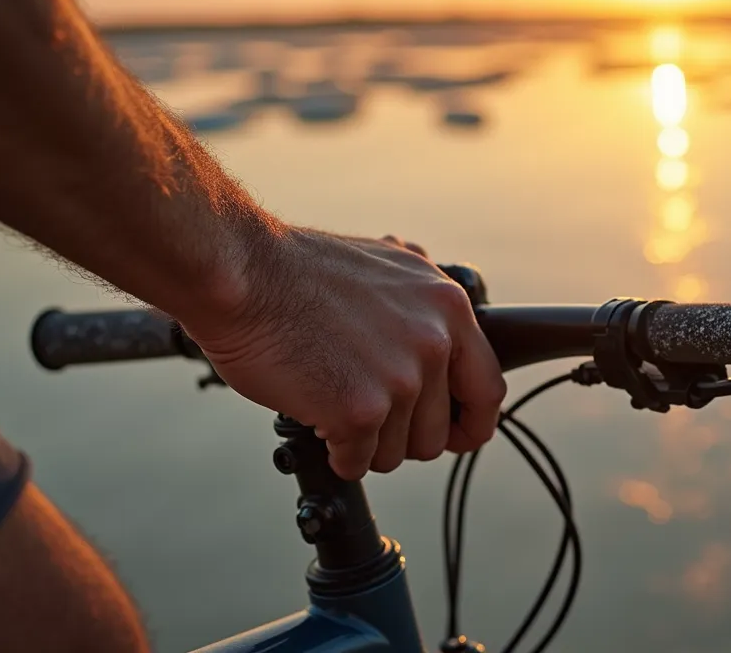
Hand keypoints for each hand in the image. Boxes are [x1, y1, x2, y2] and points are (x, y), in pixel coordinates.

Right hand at [180, 229, 506, 479]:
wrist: (242, 273)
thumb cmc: (297, 272)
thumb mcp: (386, 268)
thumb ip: (421, 306)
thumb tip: (439, 329)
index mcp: (447, 307)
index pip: (488, 389)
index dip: (471, 423)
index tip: (455, 434)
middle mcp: (434, 342)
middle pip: (438, 434)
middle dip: (401, 435)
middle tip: (364, 412)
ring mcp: (401, 379)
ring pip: (397, 454)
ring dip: (364, 443)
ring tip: (330, 399)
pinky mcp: (360, 411)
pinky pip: (358, 463)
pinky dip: (335, 453)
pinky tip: (313, 415)